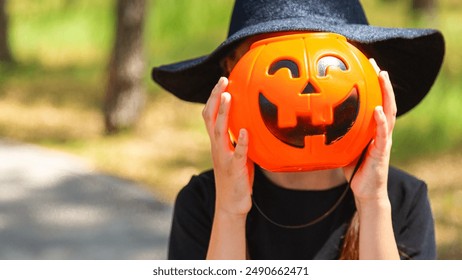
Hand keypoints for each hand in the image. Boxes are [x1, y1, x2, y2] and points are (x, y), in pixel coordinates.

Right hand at [202, 77, 253, 216]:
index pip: (211, 115)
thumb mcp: (237, 155)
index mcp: (217, 143)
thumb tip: (254, 124)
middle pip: (211, 117)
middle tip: (223, 80)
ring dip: (224, 113)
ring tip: (229, 97)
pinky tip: (245, 132)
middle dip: (216, 97)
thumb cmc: (236, 178)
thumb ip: (240, 140)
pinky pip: (238, 153)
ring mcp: (224, 157)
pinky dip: (241, 142)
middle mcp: (217, 147)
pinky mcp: (234, 169)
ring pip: (219, 131)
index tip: (222, 81)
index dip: (214, 97)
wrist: (230, 206)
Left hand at [343, 59, 396, 204]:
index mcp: (373, 129)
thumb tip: (309, 121)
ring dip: (387, 93)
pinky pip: (383, 134)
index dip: (372, 85)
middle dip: (382, 81)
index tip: (365, 66)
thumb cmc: (354, 168)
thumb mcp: (342, 146)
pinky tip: (378, 110)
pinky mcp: (382, 152)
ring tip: (382, 76)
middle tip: (374, 63)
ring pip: (390, 112)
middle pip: (385, 101)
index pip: (375, 102)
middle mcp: (381, 131)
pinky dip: (382, 121)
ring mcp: (383, 140)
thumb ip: (335, 133)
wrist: (365, 191)